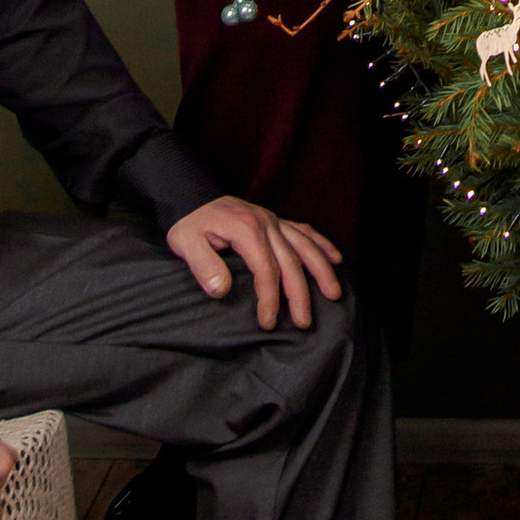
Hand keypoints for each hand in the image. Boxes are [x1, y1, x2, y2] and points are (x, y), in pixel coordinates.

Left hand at [167, 194, 341, 331]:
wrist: (192, 197)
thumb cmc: (189, 225)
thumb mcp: (184, 243)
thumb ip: (202, 265)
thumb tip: (221, 289)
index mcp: (246, 229)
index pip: (266, 269)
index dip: (270, 297)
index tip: (267, 321)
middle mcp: (266, 223)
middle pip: (291, 262)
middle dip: (300, 294)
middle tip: (304, 322)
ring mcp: (273, 220)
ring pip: (305, 246)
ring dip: (321, 270)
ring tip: (334, 293)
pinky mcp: (275, 221)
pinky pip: (304, 231)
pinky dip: (321, 244)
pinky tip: (335, 258)